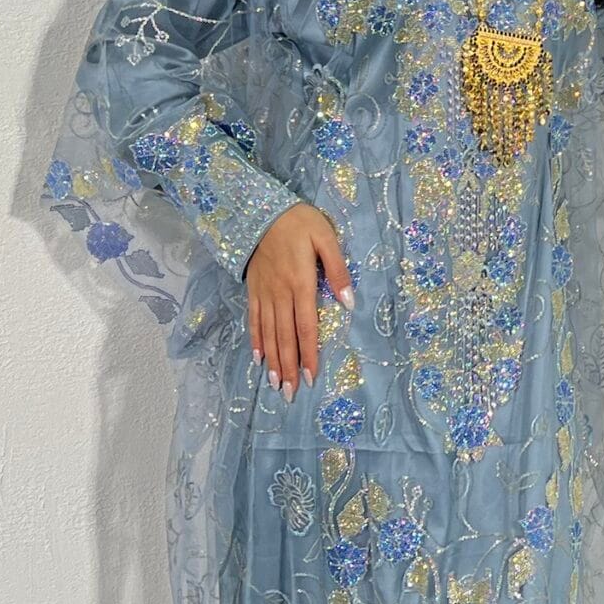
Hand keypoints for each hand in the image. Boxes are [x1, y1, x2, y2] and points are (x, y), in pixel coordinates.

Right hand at [245, 203, 354, 399]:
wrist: (260, 210)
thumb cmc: (299, 222)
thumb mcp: (326, 237)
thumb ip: (338, 269)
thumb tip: (350, 301)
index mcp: (301, 284)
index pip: (306, 327)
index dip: (309, 354)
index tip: (311, 377)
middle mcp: (280, 294)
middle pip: (285, 337)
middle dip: (289, 367)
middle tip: (290, 394)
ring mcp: (264, 293)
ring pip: (269, 333)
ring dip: (273, 361)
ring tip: (276, 384)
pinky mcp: (253, 289)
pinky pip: (255, 320)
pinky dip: (256, 340)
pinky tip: (259, 358)